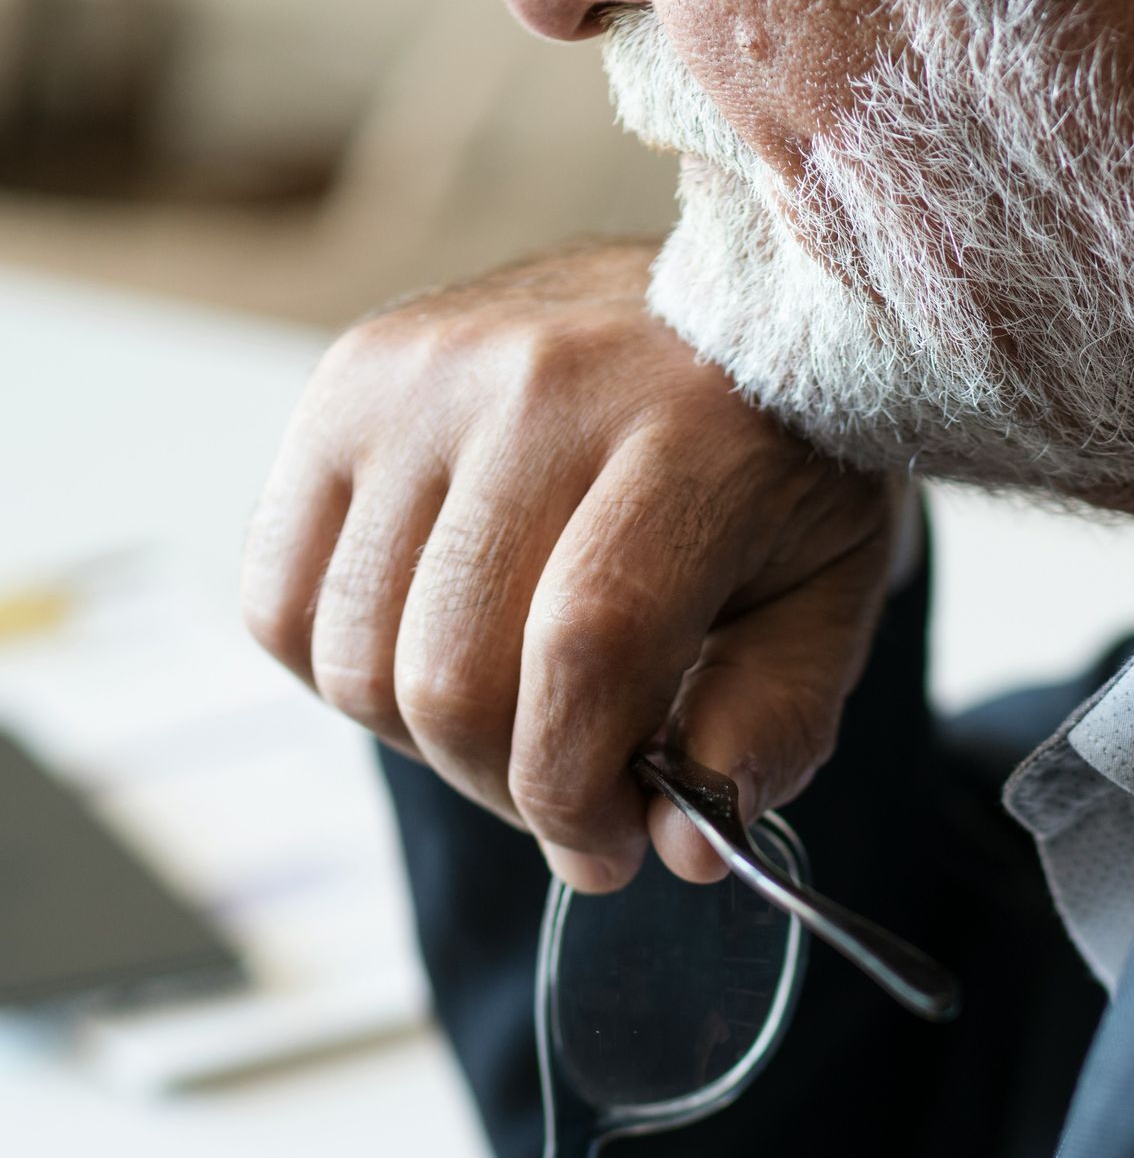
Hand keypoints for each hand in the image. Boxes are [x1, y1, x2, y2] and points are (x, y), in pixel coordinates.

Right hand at [242, 241, 901, 888]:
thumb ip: (769, 730)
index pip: (584, 654)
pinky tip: (434, 660)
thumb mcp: (829, 601)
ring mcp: (423, 375)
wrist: (723, 306)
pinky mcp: (345, 384)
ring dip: (429, 745)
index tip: (610, 851)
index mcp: (689, 435)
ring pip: (357, 658)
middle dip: (507, 787)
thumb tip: (678, 849)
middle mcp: (539, 385)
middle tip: (567, 798)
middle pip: (451, 674)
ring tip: (510, 725)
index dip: (577, 791)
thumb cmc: (778, 473)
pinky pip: (281, 601)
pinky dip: (345, 678)